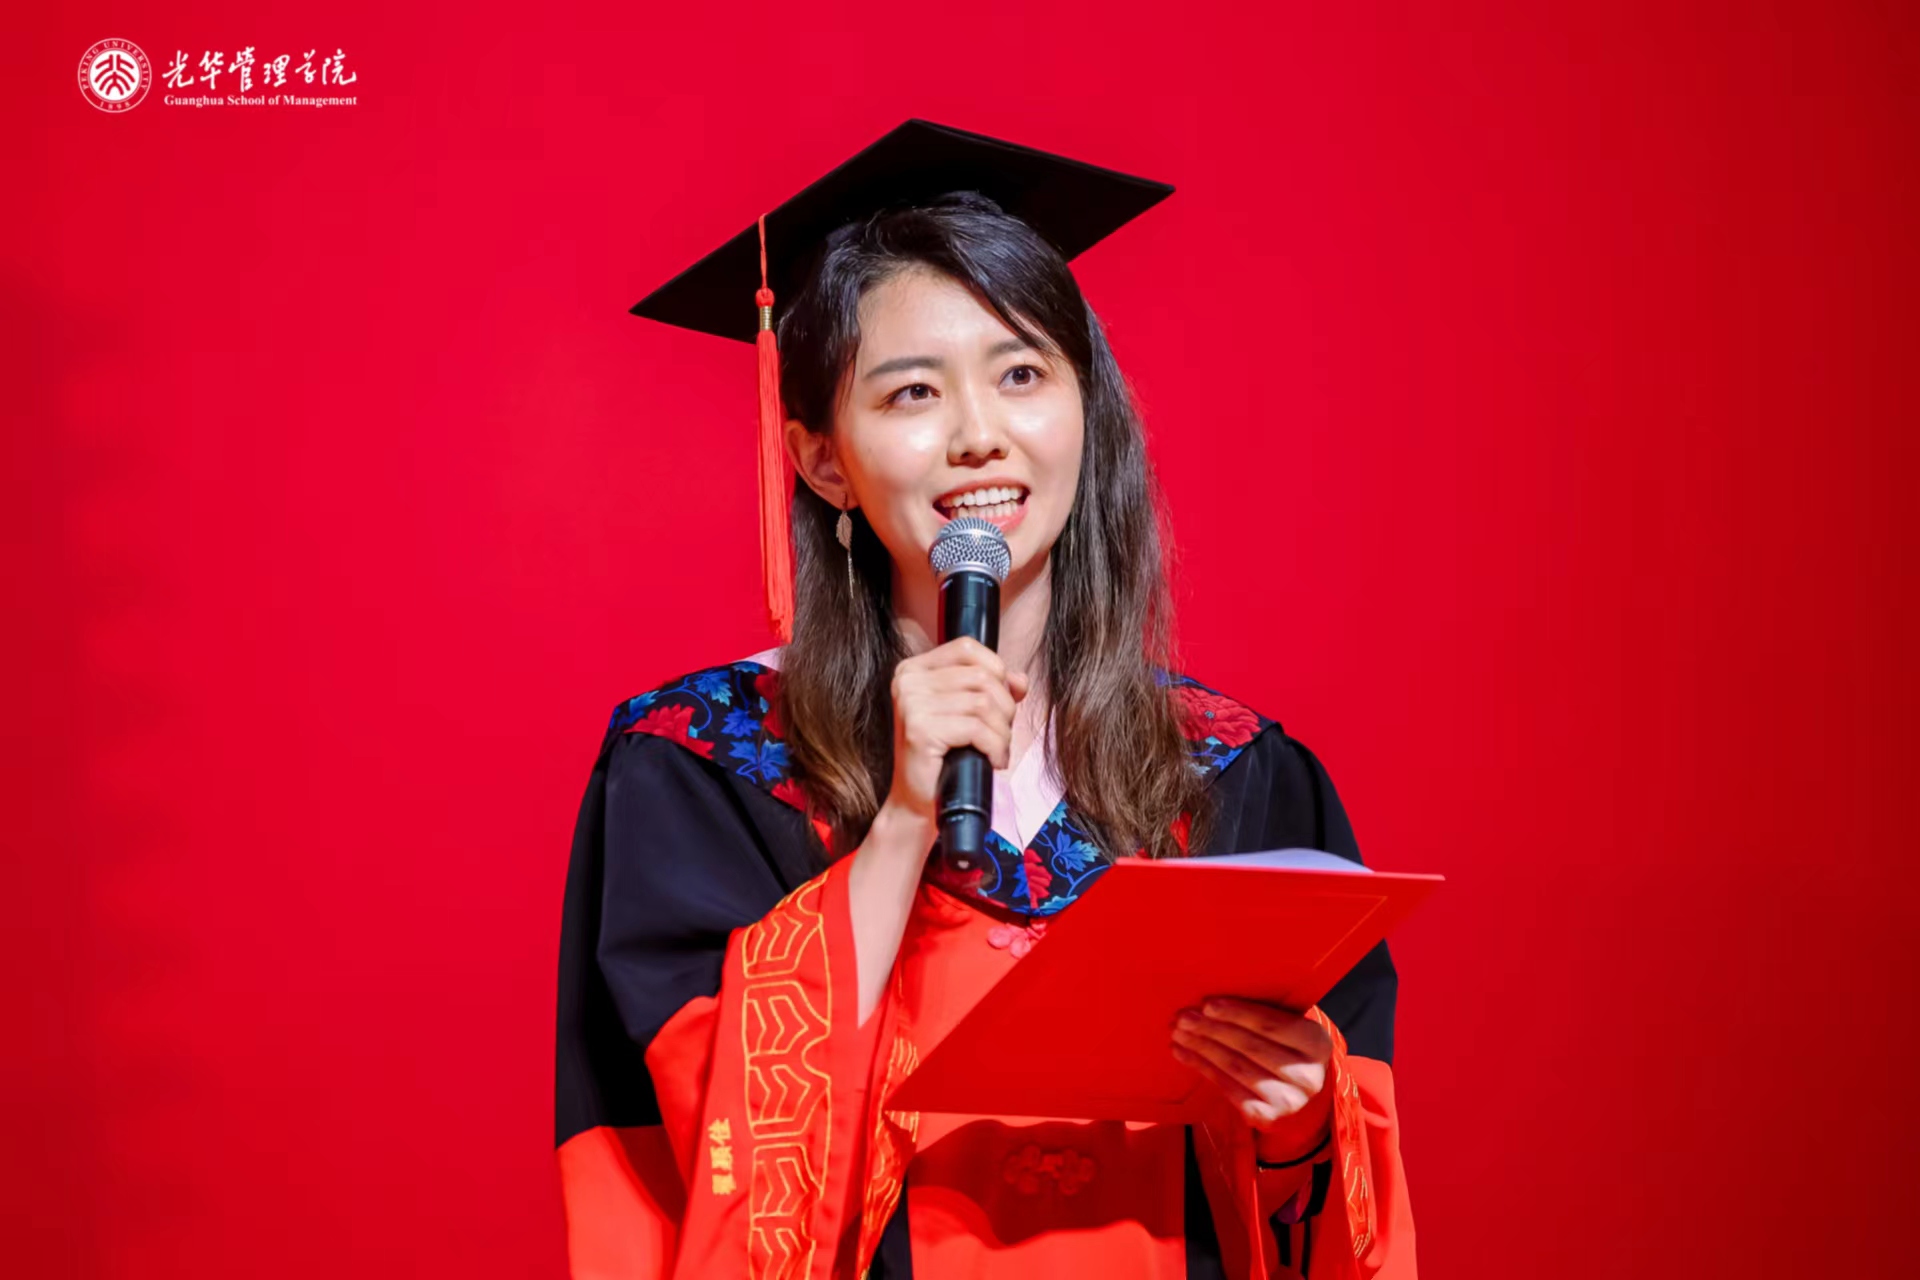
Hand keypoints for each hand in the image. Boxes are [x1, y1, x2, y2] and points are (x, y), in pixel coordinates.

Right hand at [884, 637, 1030, 828]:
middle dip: (1004, 708)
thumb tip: (1020, 680)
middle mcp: (908, 680)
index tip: (1002, 701)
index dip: (996, 670)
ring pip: (984, 703)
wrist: (917, 802)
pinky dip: (995, 747)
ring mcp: (911, 703)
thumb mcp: (966, 714)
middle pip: (981, 677)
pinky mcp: (920, 729)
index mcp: (914, 669)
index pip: (967, 647)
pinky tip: (993, 761)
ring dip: (1002, 732)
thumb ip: (992, 689)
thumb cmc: (943, 757)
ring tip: (997, 750)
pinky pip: (977, 728)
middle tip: (1001, 735)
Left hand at [1171, 997, 1332, 1155]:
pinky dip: (1201, 1067)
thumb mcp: (1290, 1029)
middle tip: (1183, 1016)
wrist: (1301, 1095)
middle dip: (1211, 1029)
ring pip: (1235, 1067)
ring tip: (1178, 1032)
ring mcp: (1288, 1100)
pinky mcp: (1267, 1117)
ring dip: (1201, 1047)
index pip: (1271, 1025)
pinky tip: (1183, 1053)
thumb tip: (1212, 1002)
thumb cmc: (1287, 1048)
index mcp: (1316, 1043)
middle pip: (1249, 1046)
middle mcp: (1307, 1076)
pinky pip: (1227, 1088)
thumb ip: (1266, 1014)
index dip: (1237, 1014)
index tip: (1207, 1004)